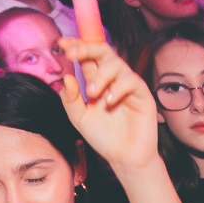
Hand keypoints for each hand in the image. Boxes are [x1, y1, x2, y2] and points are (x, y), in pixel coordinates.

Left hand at [56, 39, 161, 174]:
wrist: (124, 158)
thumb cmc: (103, 137)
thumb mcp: (80, 119)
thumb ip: (70, 100)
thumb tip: (66, 78)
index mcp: (97, 81)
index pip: (87, 57)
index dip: (76, 47)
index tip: (62, 44)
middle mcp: (112, 79)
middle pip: (102, 52)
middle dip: (86, 48)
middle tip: (72, 53)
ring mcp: (127, 84)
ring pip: (116, 64)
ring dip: (101, 75)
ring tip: (92, 93)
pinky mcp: (141, 93)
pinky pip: (130, 81)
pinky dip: (117, 89)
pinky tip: (109, 102)